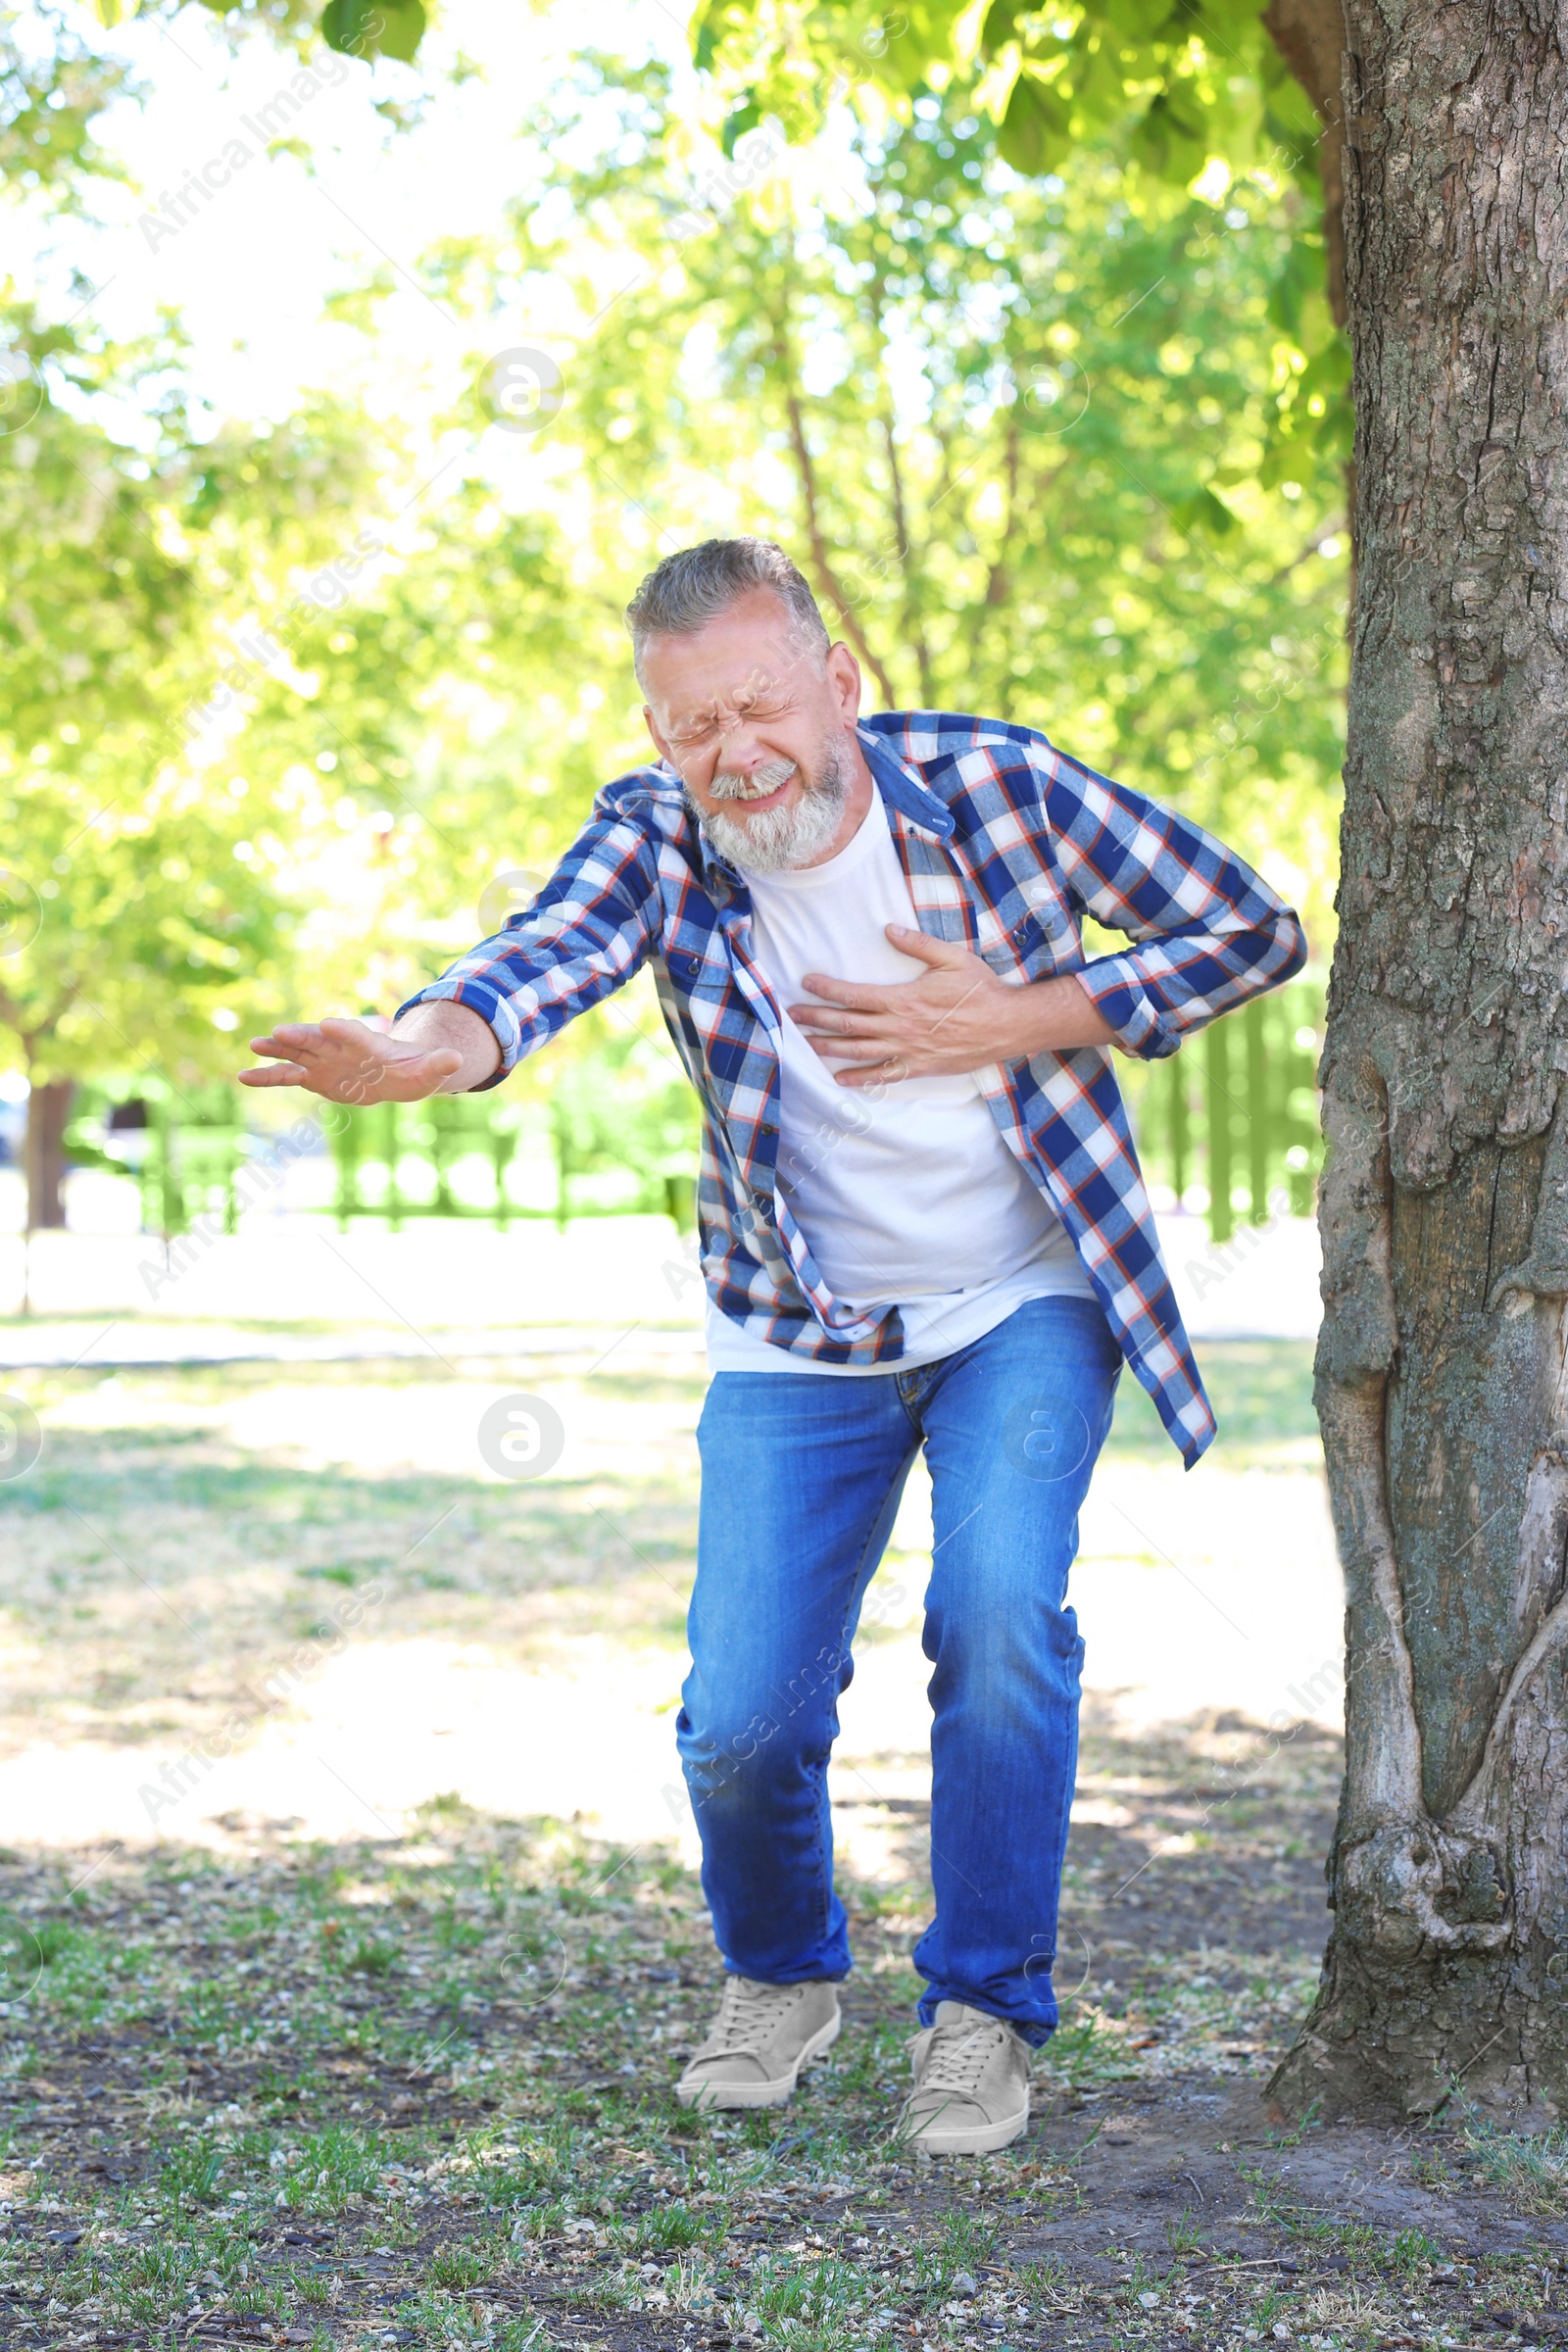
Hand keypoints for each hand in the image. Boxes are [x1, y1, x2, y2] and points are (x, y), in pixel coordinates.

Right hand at [239, 1016, 463, 1103]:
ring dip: (277, 1050)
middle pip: (319, 1039)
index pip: (355, 1034)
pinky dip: (267, 1076)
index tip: (328, 1024)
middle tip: (279, 1032)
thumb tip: (456, 1060)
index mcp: (369, 1044)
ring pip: (297, 1054)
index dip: (343, 1030)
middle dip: (301, 1035)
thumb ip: (439, 1064)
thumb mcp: (430, 1071)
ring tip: (254, 1046)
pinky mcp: (313, 1077)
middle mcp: (342, 1047)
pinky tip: (244, 1075)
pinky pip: (287, 1076)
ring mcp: (324, 1061)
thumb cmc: (415, 1071)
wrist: (397, 1076)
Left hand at [790, 925, 1115, 1086]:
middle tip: (791, 1016)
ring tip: (804, 1043)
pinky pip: (882, 1076)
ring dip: (827, 1048)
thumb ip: (918, 944)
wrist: (1007, 1026)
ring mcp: (907, 1051)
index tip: (806, 983)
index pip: (854, 995)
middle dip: (816, 1019)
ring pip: (858, 1052)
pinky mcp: (918, 1068)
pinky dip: (858, 1078)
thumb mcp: (952, 958)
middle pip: (847, 1025)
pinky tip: (838, 1078)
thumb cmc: (981, 990)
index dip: (826, 989)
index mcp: (903, 999)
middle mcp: (899, 1028)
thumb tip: (888, 929)